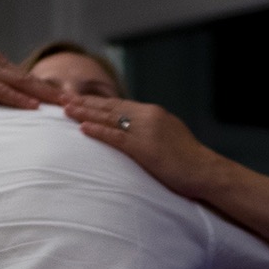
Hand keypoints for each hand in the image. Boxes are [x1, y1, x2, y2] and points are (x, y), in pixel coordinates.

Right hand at [0, 42, 59, 115]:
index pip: (24, 75)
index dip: (45, 87)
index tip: (65, 98)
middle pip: (29, 78)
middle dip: (53, 92)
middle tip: (76, 103)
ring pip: (21, 83)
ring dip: (43, 96)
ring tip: (63, 106)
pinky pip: (1, 91)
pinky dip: (18, 99)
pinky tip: (33, 108)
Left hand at [61, 91, 217, 196]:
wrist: (205, 171)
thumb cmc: (189, 160)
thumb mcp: (169, 137)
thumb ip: (152, 131)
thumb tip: (137, 133)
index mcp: (153, 113)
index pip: (119, 104)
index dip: (97, 100)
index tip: (78, 97)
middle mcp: (148, 116)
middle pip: (110, 106)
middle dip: (84, 102)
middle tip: (62, 97)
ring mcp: (146, 131)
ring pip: (109, 118)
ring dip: (85, 113)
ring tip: (65, 109)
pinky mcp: (144, 148)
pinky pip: (116, 137)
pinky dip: (98, 131)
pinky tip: (83, 128)